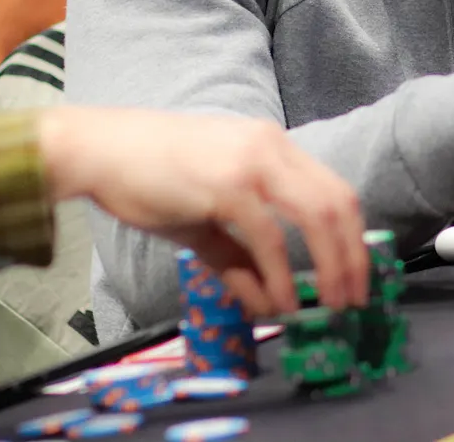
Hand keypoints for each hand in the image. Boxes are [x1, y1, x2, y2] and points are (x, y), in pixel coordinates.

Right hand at [38, 108, 370, 316]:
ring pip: (317, 215)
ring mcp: (252, 163)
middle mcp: (272, 148)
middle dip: (353, 257)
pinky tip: (280, 303)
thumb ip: (237, 258)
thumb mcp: (204, 220)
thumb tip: (266, 302)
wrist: (98, 151)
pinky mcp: (227, 185)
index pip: (334, 189)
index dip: (352, 237)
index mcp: (273, 147)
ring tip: (328, 306)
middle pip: (338, 202)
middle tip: (354, 300)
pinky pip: (269, 238)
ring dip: (330, 267)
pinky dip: (281, 275)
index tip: (355, 277)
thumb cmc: (147, 178)